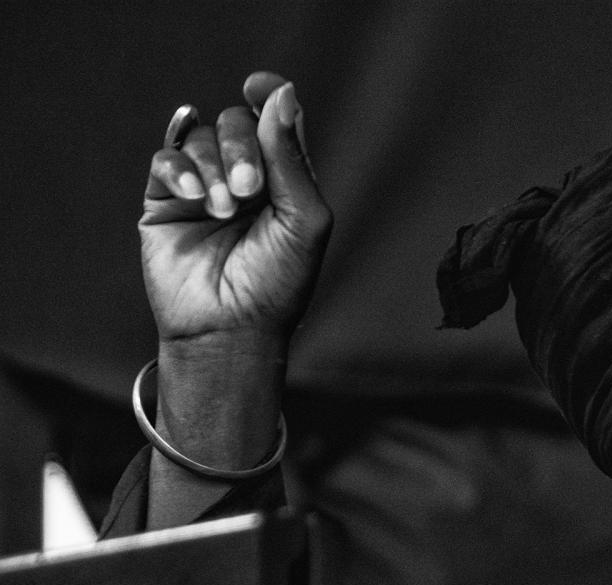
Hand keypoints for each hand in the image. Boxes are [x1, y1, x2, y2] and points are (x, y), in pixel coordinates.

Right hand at [141, 70, 331, 359]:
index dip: (268, 96)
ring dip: (212, 166)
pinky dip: (179, 167)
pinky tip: (193, 194)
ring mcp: (203, 186)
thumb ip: (291, 158)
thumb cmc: (277, 283)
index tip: (257, 86)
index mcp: (284, 179)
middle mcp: (244, 177)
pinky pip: (165, 159)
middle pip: (236, 123)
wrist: (231, 329)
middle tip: (248, 192)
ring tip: (222, 209)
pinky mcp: (166, 201)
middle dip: (241, 148)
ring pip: (198, 137)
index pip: (274, 121)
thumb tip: (281, 93)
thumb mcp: (304, 219)